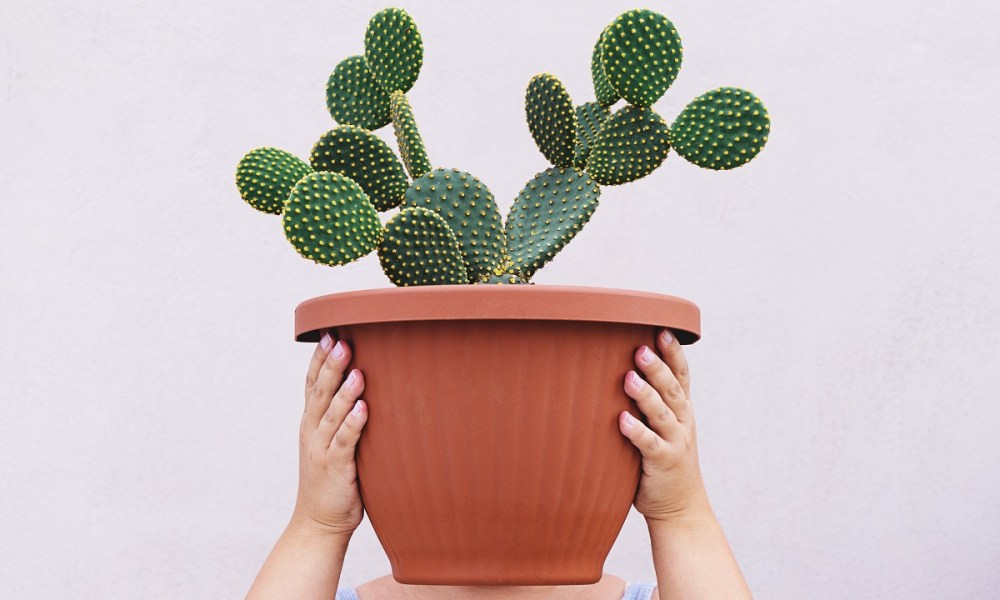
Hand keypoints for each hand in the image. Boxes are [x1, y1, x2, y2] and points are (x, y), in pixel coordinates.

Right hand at [290, 331, 368, 537]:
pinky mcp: (335, 468)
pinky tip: (364, 408)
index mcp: (311, 423)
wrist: (319, 522)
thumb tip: (365, 388)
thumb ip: (342, 417)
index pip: (312, 384)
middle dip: (331, 365)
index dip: (318, 359)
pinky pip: (344, 442)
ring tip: (355, 369)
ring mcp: (321, 449)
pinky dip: (353, 424)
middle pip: (320, 392)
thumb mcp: (332, 442)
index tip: (327, 333)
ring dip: (344, 391)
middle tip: (341, 339)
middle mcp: (312, 432)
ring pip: (331, 414)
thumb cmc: (333, 480)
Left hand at [619, 328, 709, 522]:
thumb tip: (618, 370)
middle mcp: (682, 422)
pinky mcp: (664, 462)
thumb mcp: (663, 427)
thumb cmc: (663, 461)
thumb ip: (649, 403)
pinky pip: (650, 444)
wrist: (681, 506)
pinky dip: (637, 431)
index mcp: (682, 410)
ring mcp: (675, 442)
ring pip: (662, 413)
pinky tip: (622, 421)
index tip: (663, 330)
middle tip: (640, 348)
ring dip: (646, 395)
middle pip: (671, 389)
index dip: (674, 353)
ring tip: (628, 378)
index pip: (681, 376)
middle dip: (657, 367)